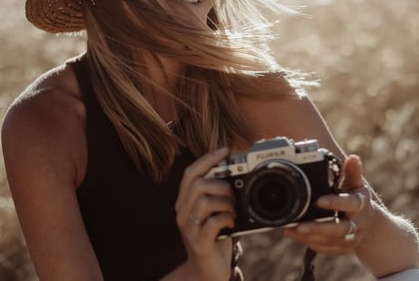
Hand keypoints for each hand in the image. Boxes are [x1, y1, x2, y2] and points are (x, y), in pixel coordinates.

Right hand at [173, 147, 234, 279]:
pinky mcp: (199, 243)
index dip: (207, 159)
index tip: (225, 150)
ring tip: (233, 210)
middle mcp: (182, 214)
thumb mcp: (212, 213)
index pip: (190, 173)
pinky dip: (227, 218)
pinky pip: (213, 222)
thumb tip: (235, 174)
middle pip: (197, 184)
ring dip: (226, 202)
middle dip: (221, 184)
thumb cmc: (213, 238)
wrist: (205, 272)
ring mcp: (189, 229)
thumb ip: (217, 195)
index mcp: (184, 203)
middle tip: (233, 193)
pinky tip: (232, 222)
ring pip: (204, 201)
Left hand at [282, 154, 374, 254]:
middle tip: (299, 225)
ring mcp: (351, 239)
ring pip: (330, 242)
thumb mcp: (356, 184)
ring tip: (291, 229)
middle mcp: (357, 224)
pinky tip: (294, 234)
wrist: (370, 225)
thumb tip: (353, 158)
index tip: (318, 201)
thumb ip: (352, 172)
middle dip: (318, 229)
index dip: (335, 203)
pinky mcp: (343, 249)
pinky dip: (309, 243)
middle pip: (339, 230)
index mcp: (360, 205)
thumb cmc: (357, 199)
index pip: (350, 204)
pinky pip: (325, 249)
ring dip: (309, 237)